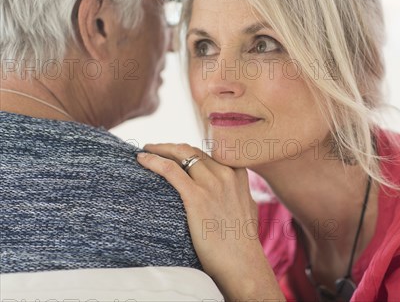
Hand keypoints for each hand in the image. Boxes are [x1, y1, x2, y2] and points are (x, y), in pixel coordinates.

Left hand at [137, 143, 283, 300]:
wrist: (241, 262)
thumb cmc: (242, 242)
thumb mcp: (247, 208)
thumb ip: (238, 193)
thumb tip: (233, 193)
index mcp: (238, 175)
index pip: (208, 153)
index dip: (189, 151)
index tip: (175, 151)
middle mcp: (226, 174)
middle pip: (193, 151)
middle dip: (171, 147)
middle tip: (155, 148)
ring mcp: (212, 183)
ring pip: (181, 154)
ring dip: (160, 149)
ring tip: (146, 151)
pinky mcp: (196, 196)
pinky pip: (170, 170)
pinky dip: (154, 161)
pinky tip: (142, 159)